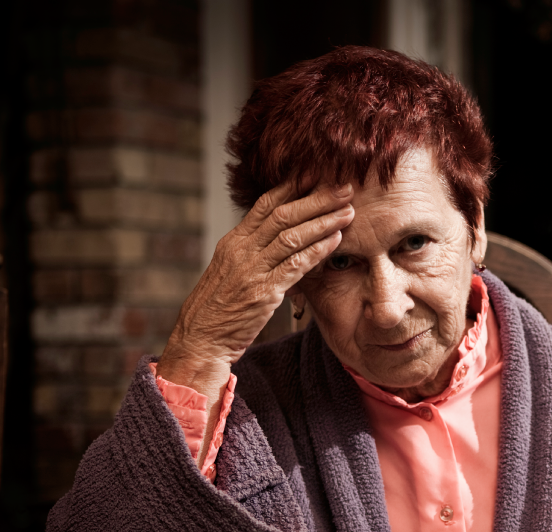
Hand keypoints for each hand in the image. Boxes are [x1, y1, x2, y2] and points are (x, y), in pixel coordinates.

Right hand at [158, 181, 354, 394]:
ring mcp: (252, 270)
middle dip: (317, 198)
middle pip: (284, 214)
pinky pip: (295, 266)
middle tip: (345, 187)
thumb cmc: (220, 306)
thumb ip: (253, 251)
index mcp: (234, 241)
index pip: (266, 204)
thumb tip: (279, 235)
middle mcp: (242, 250)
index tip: (319, 174)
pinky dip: (318, 251)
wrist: (202, 338)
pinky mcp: (263, 293)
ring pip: (292, 236)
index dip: (294, 186)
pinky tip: (336, 240)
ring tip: (349, 211)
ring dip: (324, 221)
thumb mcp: (231, 270)